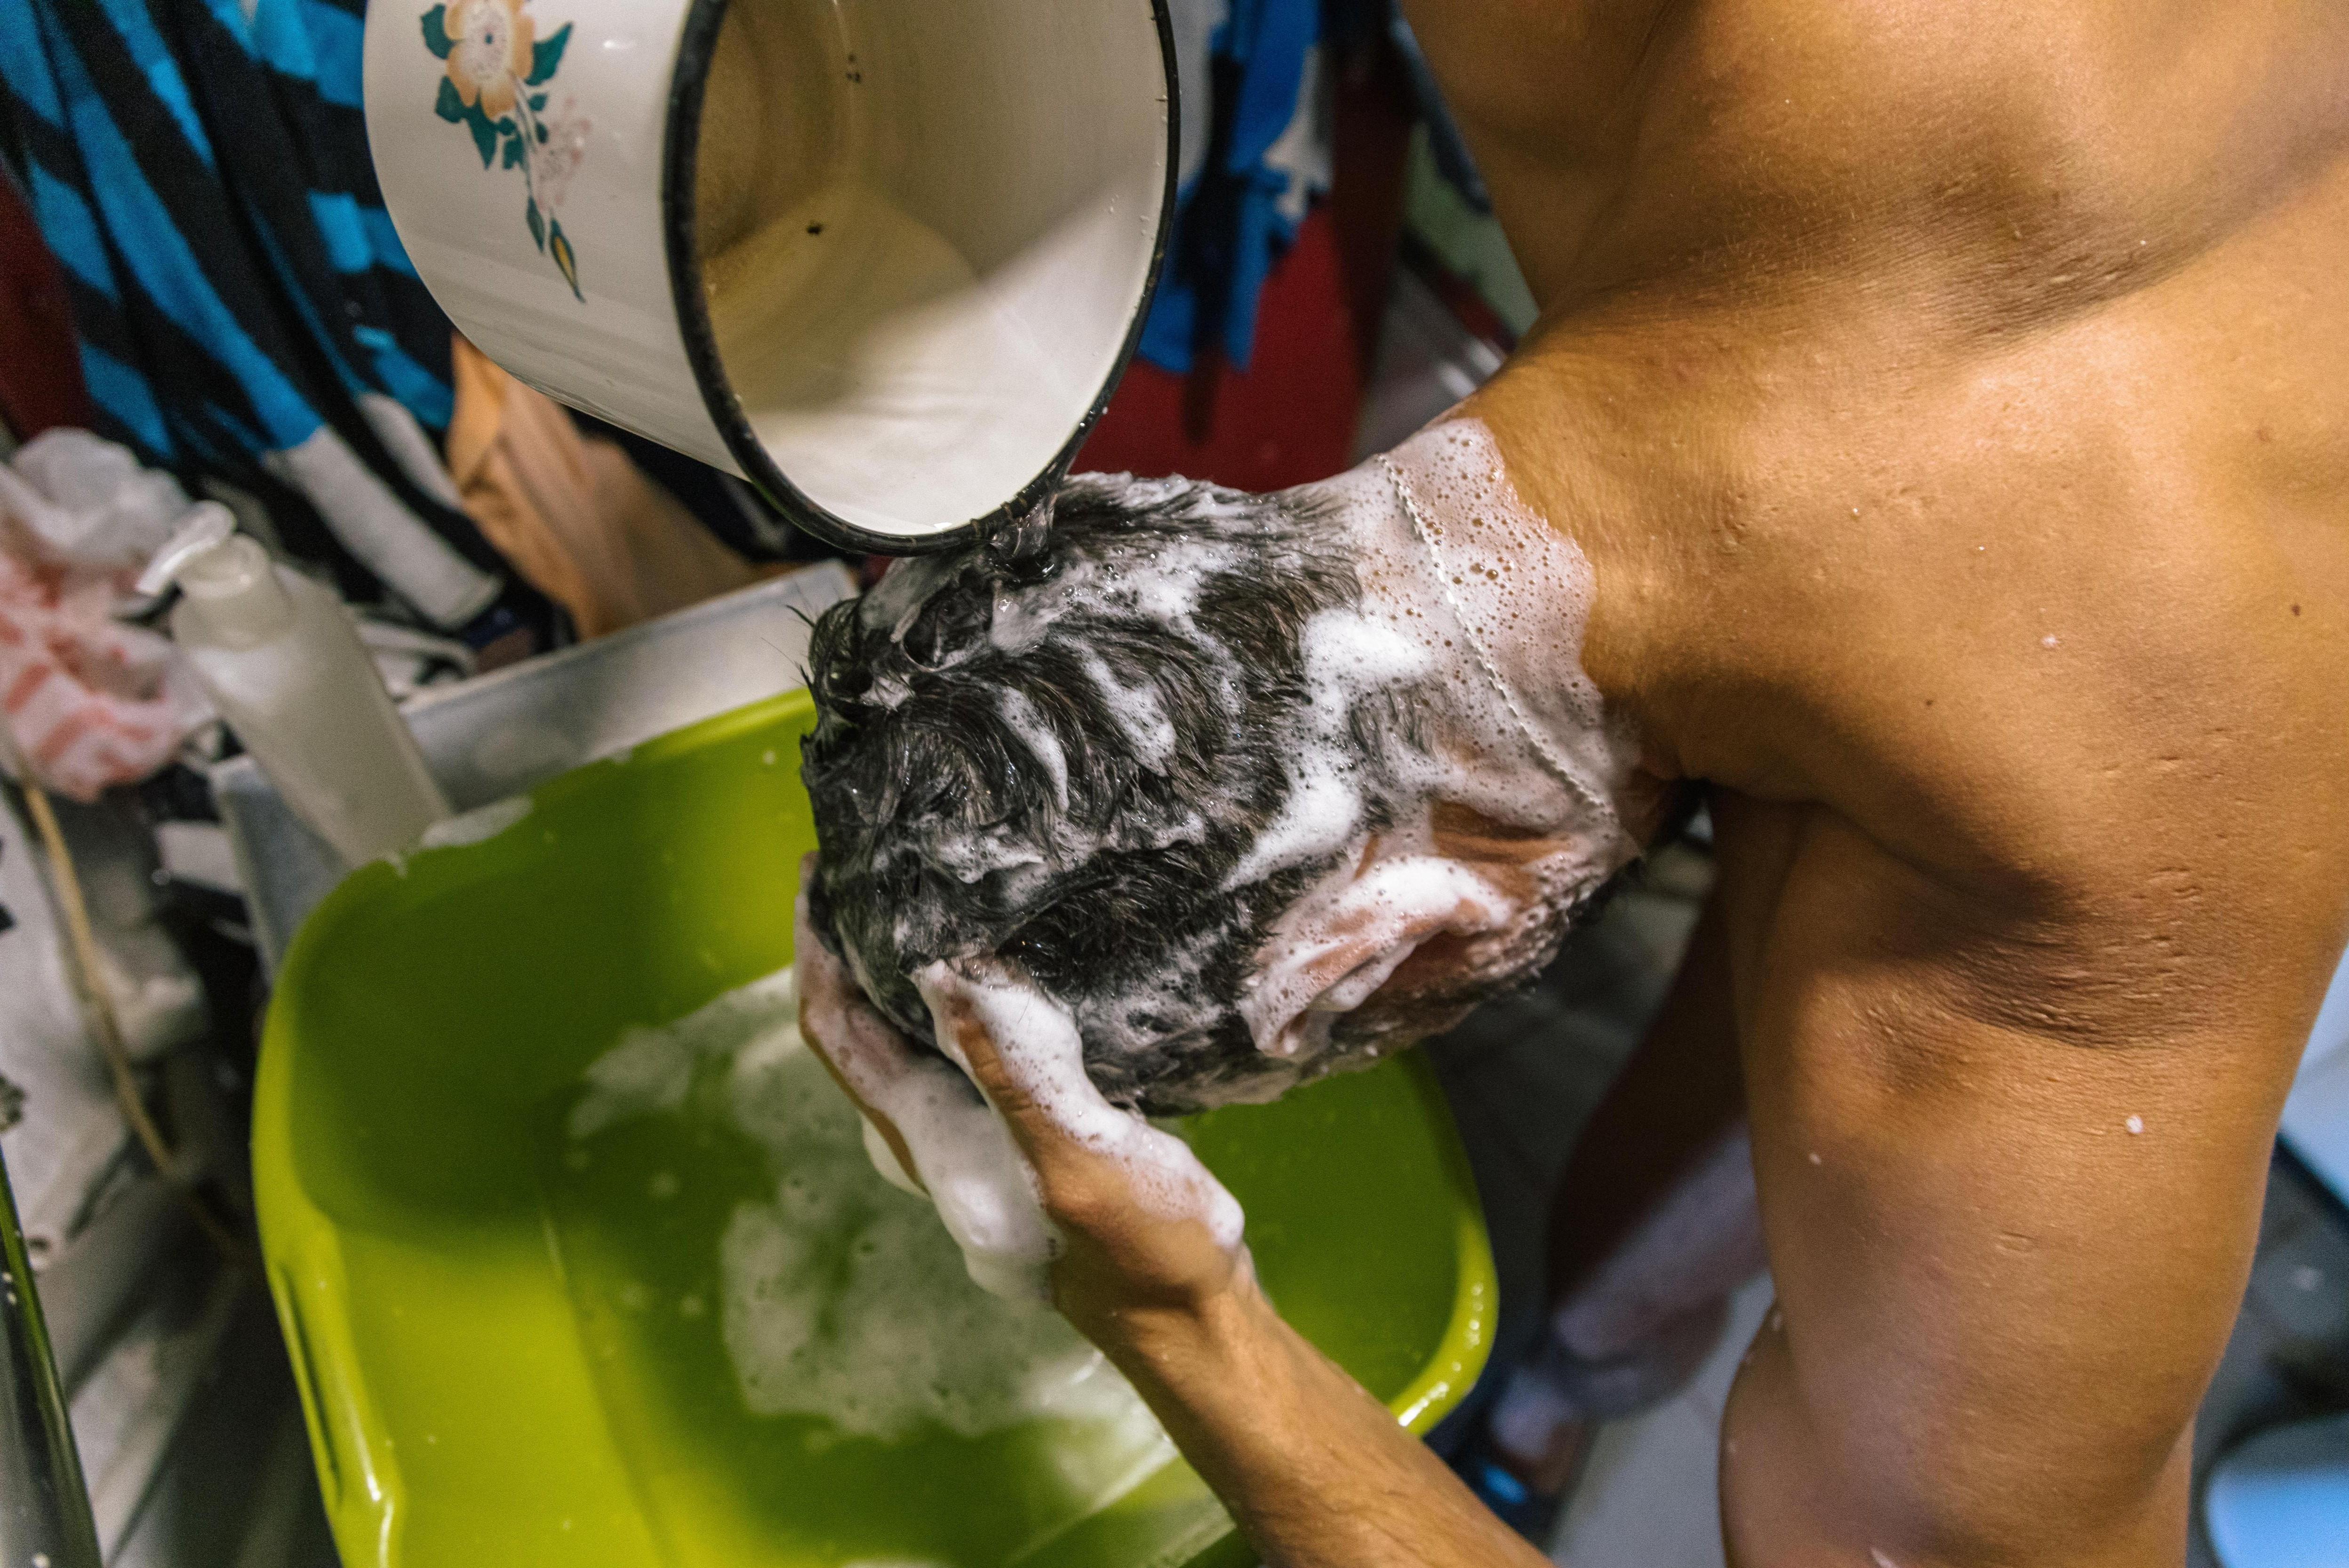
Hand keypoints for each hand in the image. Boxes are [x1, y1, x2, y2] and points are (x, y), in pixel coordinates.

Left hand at [792, 858, 1249, 1350]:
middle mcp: (933, 1136)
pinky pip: (965, 1045)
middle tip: (866, 861)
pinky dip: (962, 991)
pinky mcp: (1018, 1129)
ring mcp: (974, 1135)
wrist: (1184, 1313)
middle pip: (856, 1027)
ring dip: (900, 964)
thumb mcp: (1075, 1156)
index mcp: (926, 1141)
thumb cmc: (1133, 1246)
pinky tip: (1002, 952)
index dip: (815, 950)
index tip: (817, 873)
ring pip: (906, 1035)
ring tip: (923, 886)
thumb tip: (940, 974)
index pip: (834, 1030)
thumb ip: (1010, 1071)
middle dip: (848, 945)